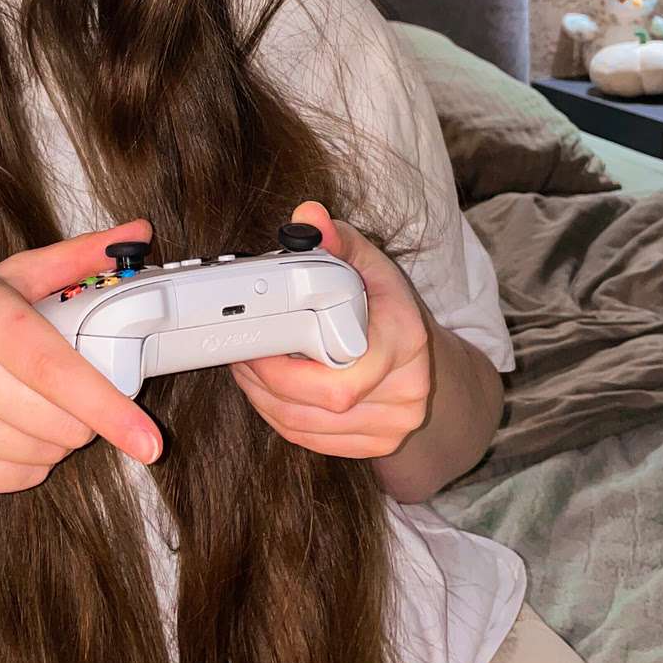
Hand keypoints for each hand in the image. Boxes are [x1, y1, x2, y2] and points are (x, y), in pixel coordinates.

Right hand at [0, 220, 164, 494]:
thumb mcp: (7, 281)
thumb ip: (76, 257)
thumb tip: (139, 231)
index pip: (56, 370)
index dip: (108, 407)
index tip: (149, 439)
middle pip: (65, 422)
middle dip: (82, 415)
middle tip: (57, 389)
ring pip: (49, 452)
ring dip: (55, 436)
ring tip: (21, 404)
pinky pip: (25, 476)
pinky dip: (30, 460)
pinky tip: (1, 430)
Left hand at [228, 201, 430, 458]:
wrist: (423, 359)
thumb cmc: (389, 308)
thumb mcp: (370, 264)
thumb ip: (338, 240)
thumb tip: (308, 216)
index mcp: (405, 341)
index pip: (342, 376)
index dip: (287, 370)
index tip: (257, 346)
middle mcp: (407, 391)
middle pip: (319, 404)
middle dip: (267, 382)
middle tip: (239, 353)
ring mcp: (393, 425)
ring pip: (308, 426)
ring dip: (264, 400)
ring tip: (245, 368)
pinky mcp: (376, 445)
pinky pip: (312, 440)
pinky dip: (280, 417)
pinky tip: (264, 392)